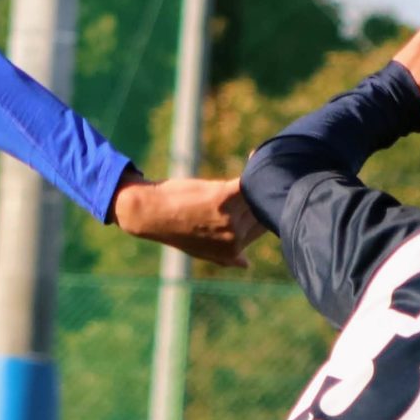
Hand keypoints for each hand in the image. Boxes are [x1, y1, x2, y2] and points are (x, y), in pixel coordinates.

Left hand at [111, 173, 257, 267]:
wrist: (149, 213)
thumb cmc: (174, 227)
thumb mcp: (200, 249)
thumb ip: (227, 257)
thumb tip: (246, 265)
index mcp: (234, 250)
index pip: (264, 226)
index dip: (267, 208)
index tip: (270, 192)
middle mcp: (235, 237)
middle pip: (263, 210)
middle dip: (265, 193)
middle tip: (269, 175)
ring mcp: (230, 218)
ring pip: (258, 194)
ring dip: (263, 175)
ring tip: (262, 162)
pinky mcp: (224, 196)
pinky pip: (250, 181)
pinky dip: (254, 166)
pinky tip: (253, 155)